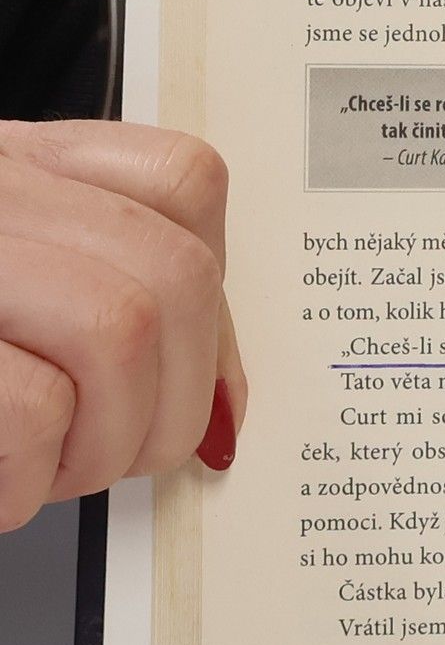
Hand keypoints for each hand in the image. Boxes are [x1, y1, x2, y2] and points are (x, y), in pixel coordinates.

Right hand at [0, 121, 243, 531]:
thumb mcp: (3, 285)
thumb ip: (101, 302)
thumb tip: (223, 404)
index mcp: (5, 166)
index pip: (181, 184)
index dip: (217, 303)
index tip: (202, 387)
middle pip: (171, 273)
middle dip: (175, 399)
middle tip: (115, 454)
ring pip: (118, 329)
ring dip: (101, 440)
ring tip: (40, 469)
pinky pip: (27, 405)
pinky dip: (20, 478)